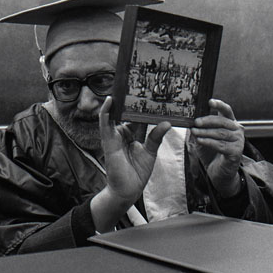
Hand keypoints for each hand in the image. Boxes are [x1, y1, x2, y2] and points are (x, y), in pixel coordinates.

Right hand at [90, 96, 170, 231]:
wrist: (128, 190)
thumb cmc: (138, 172)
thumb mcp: (151, 152)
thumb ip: (156, 136)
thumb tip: (167, 122)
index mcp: (133, 134)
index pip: (138, 116)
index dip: (143, 105)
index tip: (151, 92)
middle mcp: (123, 132)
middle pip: (126, 113)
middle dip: (130, 99)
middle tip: (139, 83)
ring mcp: (115, 136)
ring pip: (116, 114)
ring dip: (119, 101)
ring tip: (123, 85)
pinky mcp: (108, 141)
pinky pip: (105, 123)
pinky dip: (106, 112)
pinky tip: (110, 100)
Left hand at [191, 99, 243, 196]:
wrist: (218, 172)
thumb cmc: (212, 153)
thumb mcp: (203, 138)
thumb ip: (200, 129)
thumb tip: (190, 121)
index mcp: (230, 123)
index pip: (226, 110)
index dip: (219, 104)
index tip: (210, 101)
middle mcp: (237, 130)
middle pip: (222, 121)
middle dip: (208, 121)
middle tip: (196, 122)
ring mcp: (238, 141)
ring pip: (221, 133)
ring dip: (206, 132)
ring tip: (194, 132)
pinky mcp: (236, 152)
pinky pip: (221, 145)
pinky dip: (209, 142)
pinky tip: (200, 141)